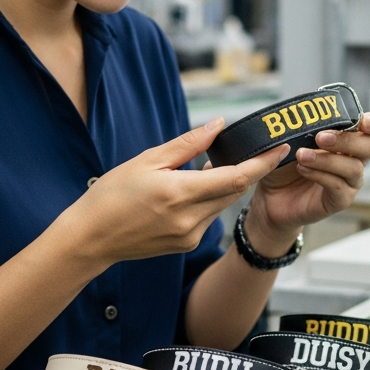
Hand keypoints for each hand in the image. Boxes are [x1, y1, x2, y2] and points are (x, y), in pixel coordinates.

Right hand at [62, 118, 287, 272]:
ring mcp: (190, 236)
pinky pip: (208, 217)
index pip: (235, 178)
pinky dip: (208, 199)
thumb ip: (188, 144)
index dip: (262, 163)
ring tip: (211, 166)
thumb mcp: (147, 161)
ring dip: (225, 184)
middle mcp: (189, 220)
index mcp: (179, 194)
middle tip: (251, 149)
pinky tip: (192, 188)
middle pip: (234, 191)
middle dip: (246, 170)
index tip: (279, 148)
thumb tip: (218, 125)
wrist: (90, 238)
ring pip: (222, 204)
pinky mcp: (186, 244)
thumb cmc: (111, 195)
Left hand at [243, 112, 369, 256]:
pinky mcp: (340, 200)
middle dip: (347, 139)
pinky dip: (320, 175)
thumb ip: (300, 126)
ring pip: (353, 167)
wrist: (270, 196)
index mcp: (348, 139)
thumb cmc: (284, 163)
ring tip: (301, 155)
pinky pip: (338, 186)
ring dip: (327, 159)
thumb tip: (300, 114)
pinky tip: (302, 169)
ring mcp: (350, 181)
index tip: (363, 121)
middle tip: (321, 138)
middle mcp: (354, 159)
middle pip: (369, 146)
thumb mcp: (289, 140)